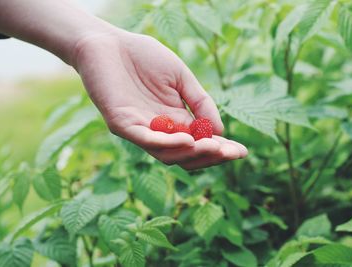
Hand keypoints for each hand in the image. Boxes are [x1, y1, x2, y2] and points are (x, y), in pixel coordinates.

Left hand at [72, 30, 247, 169]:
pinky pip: (146, 139)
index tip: (242, 151)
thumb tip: (219, 130)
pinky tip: (188, 139)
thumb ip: (199, 102)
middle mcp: (158, 130)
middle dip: (210, 156)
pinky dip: (167, 143)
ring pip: (168, 154)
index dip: (220, 149)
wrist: (109, 42)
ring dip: (193, 153)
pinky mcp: (121, 123)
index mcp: (173, 119)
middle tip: (231, 152)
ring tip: (215, 147)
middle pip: (186, 155)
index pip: (199, 142)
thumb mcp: (181, 78)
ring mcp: (139, 129)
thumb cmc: (144, 57)